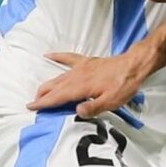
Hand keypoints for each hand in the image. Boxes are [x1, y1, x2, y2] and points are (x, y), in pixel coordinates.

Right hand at [27, 49, 152, 117]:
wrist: (134, 65)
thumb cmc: (124, 85)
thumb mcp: (112, 102)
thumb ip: (93, 108)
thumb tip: (76, 111)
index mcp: (82, 87)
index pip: (58, 97)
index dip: (44, 102)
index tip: (31, 107)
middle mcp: (78, 76)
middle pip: (55, 86)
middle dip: (43, 95)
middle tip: (33, 103)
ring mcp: (82, 67)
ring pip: (60, 76)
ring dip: (48, 84)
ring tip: (39, 91)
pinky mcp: (87, 62)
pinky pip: (69, 58)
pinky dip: (58, 56)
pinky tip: (49, 55)